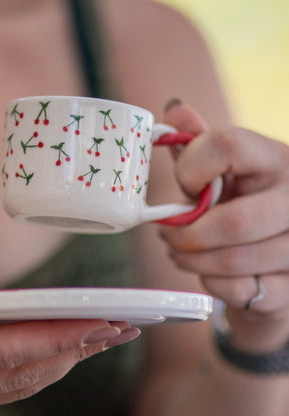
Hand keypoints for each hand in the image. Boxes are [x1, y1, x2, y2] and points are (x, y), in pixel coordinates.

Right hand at [0, 239, 138, 414]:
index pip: (3, 348)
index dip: (57, 336)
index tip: (101, 322)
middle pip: (19, 371)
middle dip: (74, 349)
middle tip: (120, 327)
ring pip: (16, 383)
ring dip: (63, 359)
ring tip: (103, 336)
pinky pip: (3, 382)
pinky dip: (39, 364)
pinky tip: (63, 348)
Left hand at [159, 100, 288, 351]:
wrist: (278, 251)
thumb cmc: (242, 202)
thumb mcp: (224, 169)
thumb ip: (199, 142)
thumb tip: (173, 108)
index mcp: (275, 158)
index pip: (227, 145)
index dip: (189, 168)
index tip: (184, 186)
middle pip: (233, 222)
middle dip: (186, 235)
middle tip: (168, 235)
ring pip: (233, 261)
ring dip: (190, 260)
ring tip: (179, 252)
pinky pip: (242, 291)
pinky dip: (211, 283)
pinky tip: (205, 271)